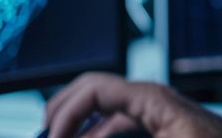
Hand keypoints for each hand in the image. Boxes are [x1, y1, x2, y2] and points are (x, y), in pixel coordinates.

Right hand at [44, 72, 221, 137]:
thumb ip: (115, 135)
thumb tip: (83, 136)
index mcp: (152, 98)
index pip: (92, 88)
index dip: (65, 112)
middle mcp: (150, 99)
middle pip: (91, 94)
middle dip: (64, 117)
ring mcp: (154, 112)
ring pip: (101, 116)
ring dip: (79, 130)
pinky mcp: (158, 127)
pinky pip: (117, 126)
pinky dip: (97, 136)